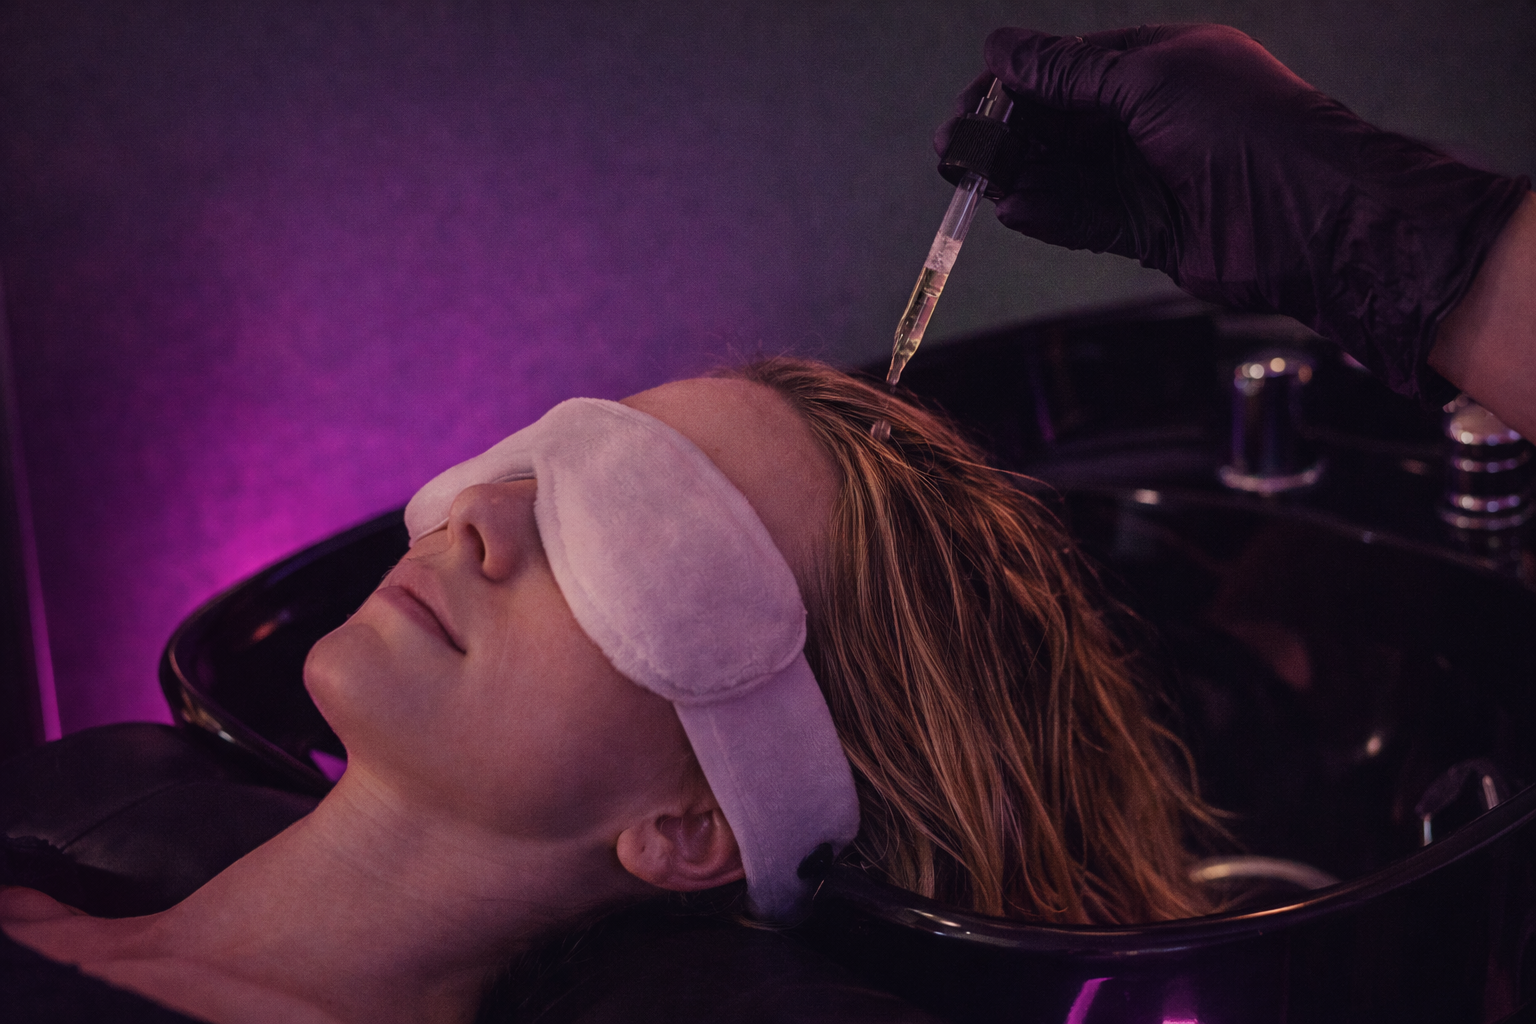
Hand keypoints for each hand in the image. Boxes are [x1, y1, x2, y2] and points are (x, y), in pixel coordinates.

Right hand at [942, 24, 1529, 403]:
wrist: (1305, 215)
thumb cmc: (1241, 126)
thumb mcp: (1145, 79)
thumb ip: (1067, 73)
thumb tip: (1000, 50)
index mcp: (1158, 65)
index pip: (1068, 69)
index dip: (1015, 85)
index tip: (970, 102)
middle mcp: (1151, 117)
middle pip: (1059, 125)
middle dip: (1006, 136)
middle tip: (954, 151)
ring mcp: (1149, 174)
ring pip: (1065, 174)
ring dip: (1018, 176)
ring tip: (975, 183)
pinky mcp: (1148, 228)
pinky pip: (1083, 218)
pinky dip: (1048, 214)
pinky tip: (1014, 210)